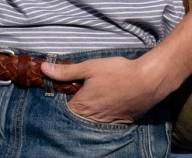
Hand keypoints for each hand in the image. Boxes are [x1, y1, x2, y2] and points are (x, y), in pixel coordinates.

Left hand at [43, 54, 171, 125]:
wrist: (147, 81)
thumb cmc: (116, 72)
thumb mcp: (89, 67)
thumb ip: (66, 71)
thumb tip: (43, 69)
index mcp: (82, 106)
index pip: (64, 109)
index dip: (62, 99)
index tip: (64, 90)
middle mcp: (93, 119)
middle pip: (78, 116)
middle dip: (76, 106)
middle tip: (80, 92)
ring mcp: (108, 123)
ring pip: (92, 121)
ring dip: (90, 112)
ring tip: (95, 97)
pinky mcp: (121, 122)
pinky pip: (107, 122)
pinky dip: (104, 115)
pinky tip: (108, 103)